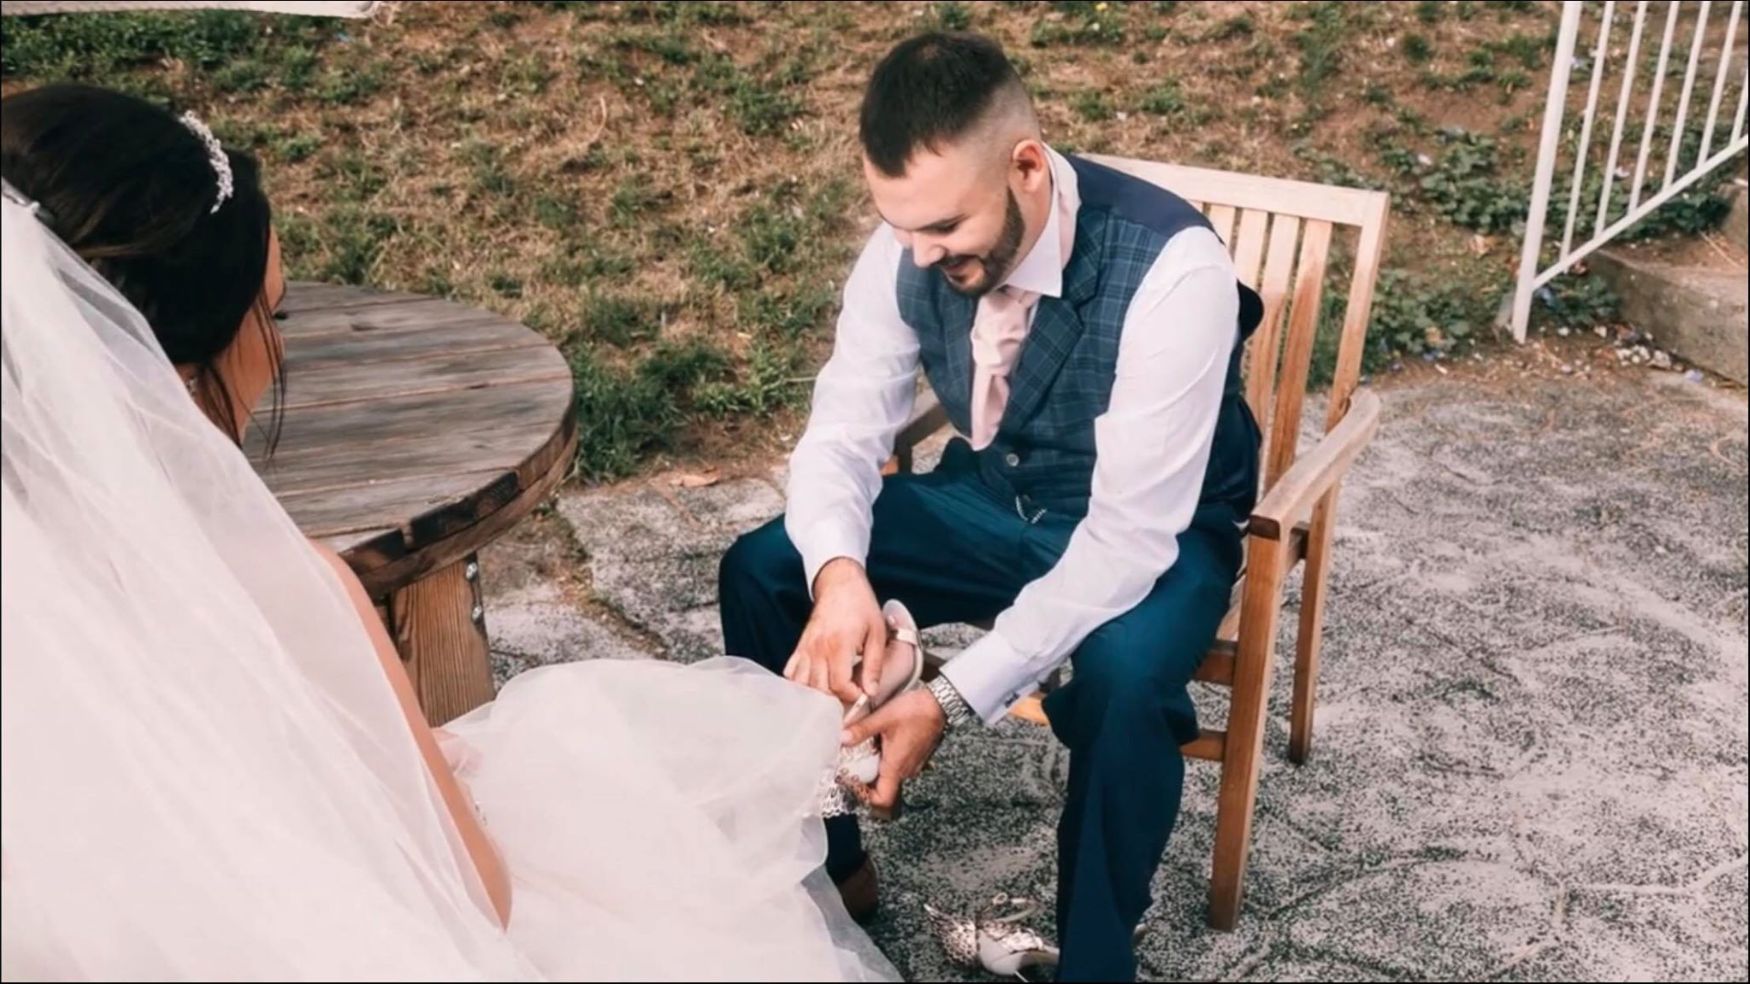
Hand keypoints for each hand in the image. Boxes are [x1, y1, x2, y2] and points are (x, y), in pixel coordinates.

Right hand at [785, 558, 886, 704]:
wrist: (839, 584)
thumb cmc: (860, 606)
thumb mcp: (877, 632)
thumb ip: (874, 664)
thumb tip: (871, 691)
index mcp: (839, 645)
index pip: (839, 684)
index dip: (851, 695)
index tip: (861, 694)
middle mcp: (818, 649)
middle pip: (819, 689)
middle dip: (835, 699)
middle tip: (849, 696)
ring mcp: (806, 649)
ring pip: (803, 685)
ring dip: (816, 695)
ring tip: (832, 695)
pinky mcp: (800, 647)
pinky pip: (791, 672)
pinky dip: (799, 684)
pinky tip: (813, 686)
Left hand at [840, 688, 945, 817]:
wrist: (940, 703)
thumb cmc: (916, 711)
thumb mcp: (884, 718)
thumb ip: (861, 730)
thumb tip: (841, 739)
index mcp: (895, 766)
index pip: (881, 799)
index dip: (863, 795)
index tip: (851, 780)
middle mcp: (905, 771)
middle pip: (881, 788)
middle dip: (863, 779)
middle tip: (849, 763)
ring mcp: (911, 765)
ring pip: (888, 776)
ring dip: (873, 768)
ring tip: (860, 751)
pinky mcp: (914, 756)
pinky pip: (895, 766)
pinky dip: (883, 760)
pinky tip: (876, 743)